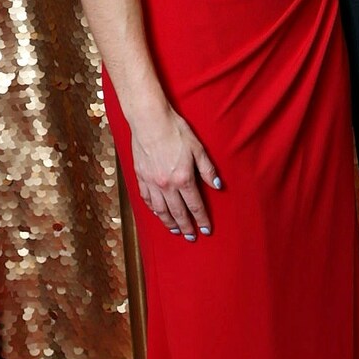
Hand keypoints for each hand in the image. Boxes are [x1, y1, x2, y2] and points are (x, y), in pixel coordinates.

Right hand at [130, 108, 220, 239]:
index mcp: (183, 178)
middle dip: (186, 227)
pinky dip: (153, 209)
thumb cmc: (176, 132)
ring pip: (160, 210)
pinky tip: (158, 214)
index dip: (202, 220)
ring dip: (168, 222)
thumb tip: (218, 187)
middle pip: (178, 212)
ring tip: (175, 231)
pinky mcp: (140, 176)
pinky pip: (147, 199)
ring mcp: (151, 182)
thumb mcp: (198, 149)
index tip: (206, 230)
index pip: (195, 205)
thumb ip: (208, 170)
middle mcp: (166, 185)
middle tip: (191, 237)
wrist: (150, 121)